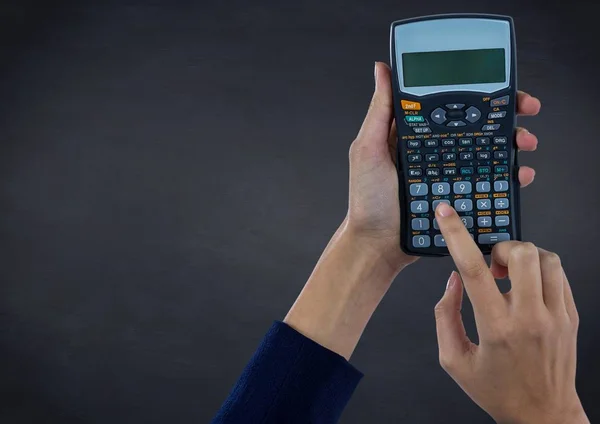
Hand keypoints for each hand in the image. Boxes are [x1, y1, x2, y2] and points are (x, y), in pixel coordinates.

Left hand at [346, 62, 540, 270]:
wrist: (378, 245)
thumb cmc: (368, 199)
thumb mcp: (368, 148)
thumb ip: (379, 111)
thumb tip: (382, 69)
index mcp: (413, 134)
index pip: (448, 104)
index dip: (473, 91)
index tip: (498, 84)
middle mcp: (434, 150)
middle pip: (475, 124)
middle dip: (504, 114)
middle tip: (526, 109)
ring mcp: (448, 172)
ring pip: (488, 150)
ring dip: (513, 142)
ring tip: (525, 142)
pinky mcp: (459, 195)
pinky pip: (489, 181)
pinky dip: (509, 175)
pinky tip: (520, 173)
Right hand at [433, 203, 588, 423]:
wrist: (543, 415)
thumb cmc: (497, 390)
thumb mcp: (454, 360)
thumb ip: (445, 316)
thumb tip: (453, 281)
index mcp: (496, 328)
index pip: (473, 269)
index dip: (456, 235)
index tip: (447, 213)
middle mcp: (529, 318)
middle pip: (520, 253)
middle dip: (500, 247)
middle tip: (491, 264)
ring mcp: (557, 316)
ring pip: (546, 258)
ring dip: (523, 256)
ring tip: (511, 275)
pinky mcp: (572, 317)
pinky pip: (560, 274)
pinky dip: (540, 270)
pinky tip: (528, 287)